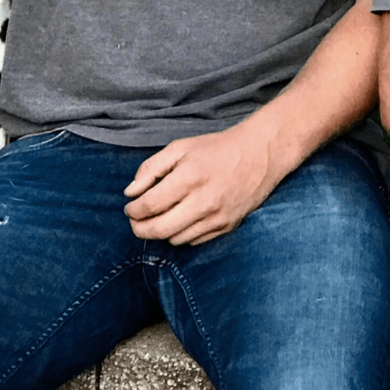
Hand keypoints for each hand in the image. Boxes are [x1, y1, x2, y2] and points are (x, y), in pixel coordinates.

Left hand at [123, 121, 279, 244]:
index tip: (130, 207)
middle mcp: (203, 201)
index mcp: (189, 177)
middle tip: (136, 221)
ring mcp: (217, 217)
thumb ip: (151, 168)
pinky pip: (194, 241)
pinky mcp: (227, 226)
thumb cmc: (217, 149)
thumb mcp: (181, 148)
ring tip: (159, 219)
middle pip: (159, 229)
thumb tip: (131, 192)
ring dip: (161, 232)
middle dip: (140, 229)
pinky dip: (181, 234)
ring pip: (175, 239)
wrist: (260, 154)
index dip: (133, 211)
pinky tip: (180, 220)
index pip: (150, 205)